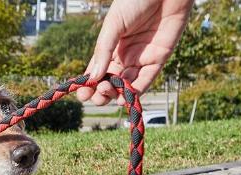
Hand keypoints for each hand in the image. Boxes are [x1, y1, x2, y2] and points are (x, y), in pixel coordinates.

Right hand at [77, 0, 194, 104]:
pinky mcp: (159, 58)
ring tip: (106, 93)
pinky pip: (146, 79)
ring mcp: (142, 58)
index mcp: (111, 47)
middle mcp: (125, 55)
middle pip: (111, 81)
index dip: (89, 84)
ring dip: (116, 93)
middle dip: (102, 92)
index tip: (82, 95)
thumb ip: (104, 50)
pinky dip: (136, 91)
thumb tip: (93, 77)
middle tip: (96, 95)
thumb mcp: (114, 24)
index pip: (98, 71)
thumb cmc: (135, 0)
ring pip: (127, 84)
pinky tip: (123, 98)